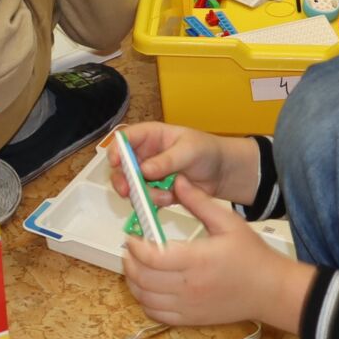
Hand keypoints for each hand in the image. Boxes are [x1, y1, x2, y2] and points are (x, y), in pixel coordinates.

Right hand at [107, 120, 227, 197]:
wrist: (222, 173)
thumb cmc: (207, 151)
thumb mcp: (189, 150)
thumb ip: (167, 160)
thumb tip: (144, 169)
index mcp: (150, 136)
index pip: (125, 138)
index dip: (116, 149)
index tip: (116, 162)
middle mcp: (145, 154)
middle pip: (121, 166)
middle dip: (122, 179)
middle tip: (127, 190)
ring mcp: (148, 174)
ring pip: (131, 186)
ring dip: (143, 194)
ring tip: (164, 196)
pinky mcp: (155, 190)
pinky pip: (145, 198)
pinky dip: (154, 202)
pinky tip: (170, 198)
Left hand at [122, 176, 310, 327]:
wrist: (271, 291)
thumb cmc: (252, 256)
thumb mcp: (228, 222)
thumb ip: (200, 202)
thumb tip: (178, 181)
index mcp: (196, 260)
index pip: (151, 256)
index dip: (135, 246)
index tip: (132, 236)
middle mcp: (188, 286)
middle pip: (142, 278)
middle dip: (129, 261)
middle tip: (130, 249)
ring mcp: (187, 306)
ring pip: (144, 297)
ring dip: (132, 281)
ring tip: (135, 265)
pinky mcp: (189, 319)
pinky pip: (156, 314)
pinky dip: (144, 301)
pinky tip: (147, 288)